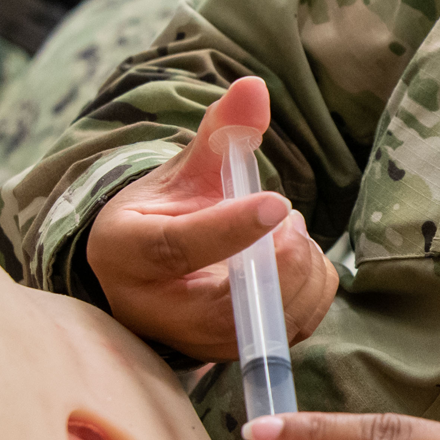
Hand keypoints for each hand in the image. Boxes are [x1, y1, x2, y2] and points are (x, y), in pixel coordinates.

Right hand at [84, 77, 337, 360]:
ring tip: (284, 232)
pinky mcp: (236, 352)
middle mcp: (157, 309)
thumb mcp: (184, 169)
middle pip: (230, 300)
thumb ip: (222, 133)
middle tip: (286, 214)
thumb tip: (254, 87)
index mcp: (128, 251)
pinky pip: (294, 326)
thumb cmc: (164, 213)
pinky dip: (312, 286)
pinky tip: (294, 258)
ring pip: (269, 318)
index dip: (230, 228)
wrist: (152, 274)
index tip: (276, 202)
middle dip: (281, 254)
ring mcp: (198, 341)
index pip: (179, 246)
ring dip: (300, 266)